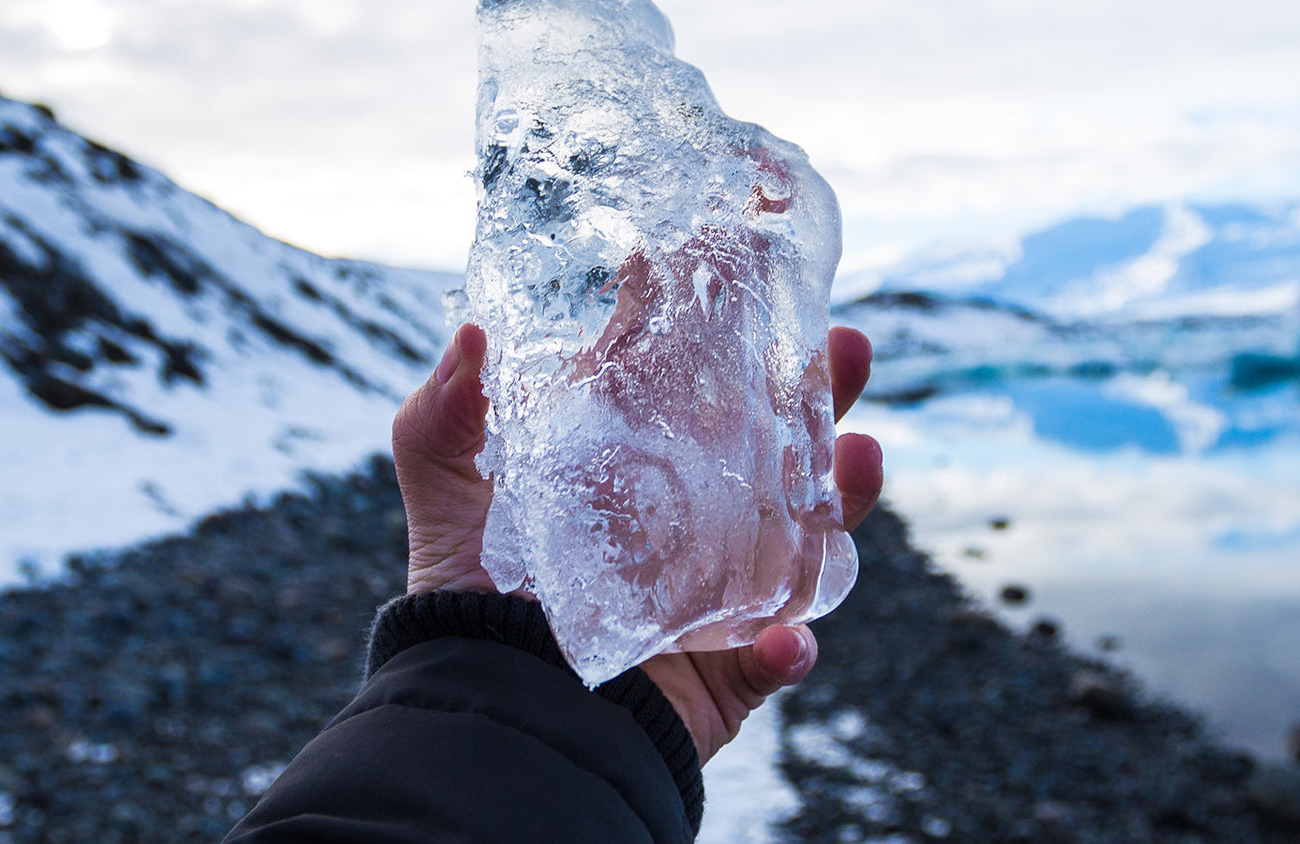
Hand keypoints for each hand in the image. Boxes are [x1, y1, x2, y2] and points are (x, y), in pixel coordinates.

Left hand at [391, 322, 882, 764]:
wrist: (489, 712)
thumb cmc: (470, 600)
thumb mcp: (445, 498)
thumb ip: (438, 423)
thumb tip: (467, 332)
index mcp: (639, 462)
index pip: (699, 383)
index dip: (732, 328)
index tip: (754, 270)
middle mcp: (696, 514)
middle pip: (780, 442)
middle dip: (825, 390)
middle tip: (847, 343)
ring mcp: (724, 588)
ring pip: (808, 535)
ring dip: (845, 498)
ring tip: (860, 456)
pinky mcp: (730, 668)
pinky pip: (776, 655)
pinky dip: (787, 648)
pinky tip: (784, 638)